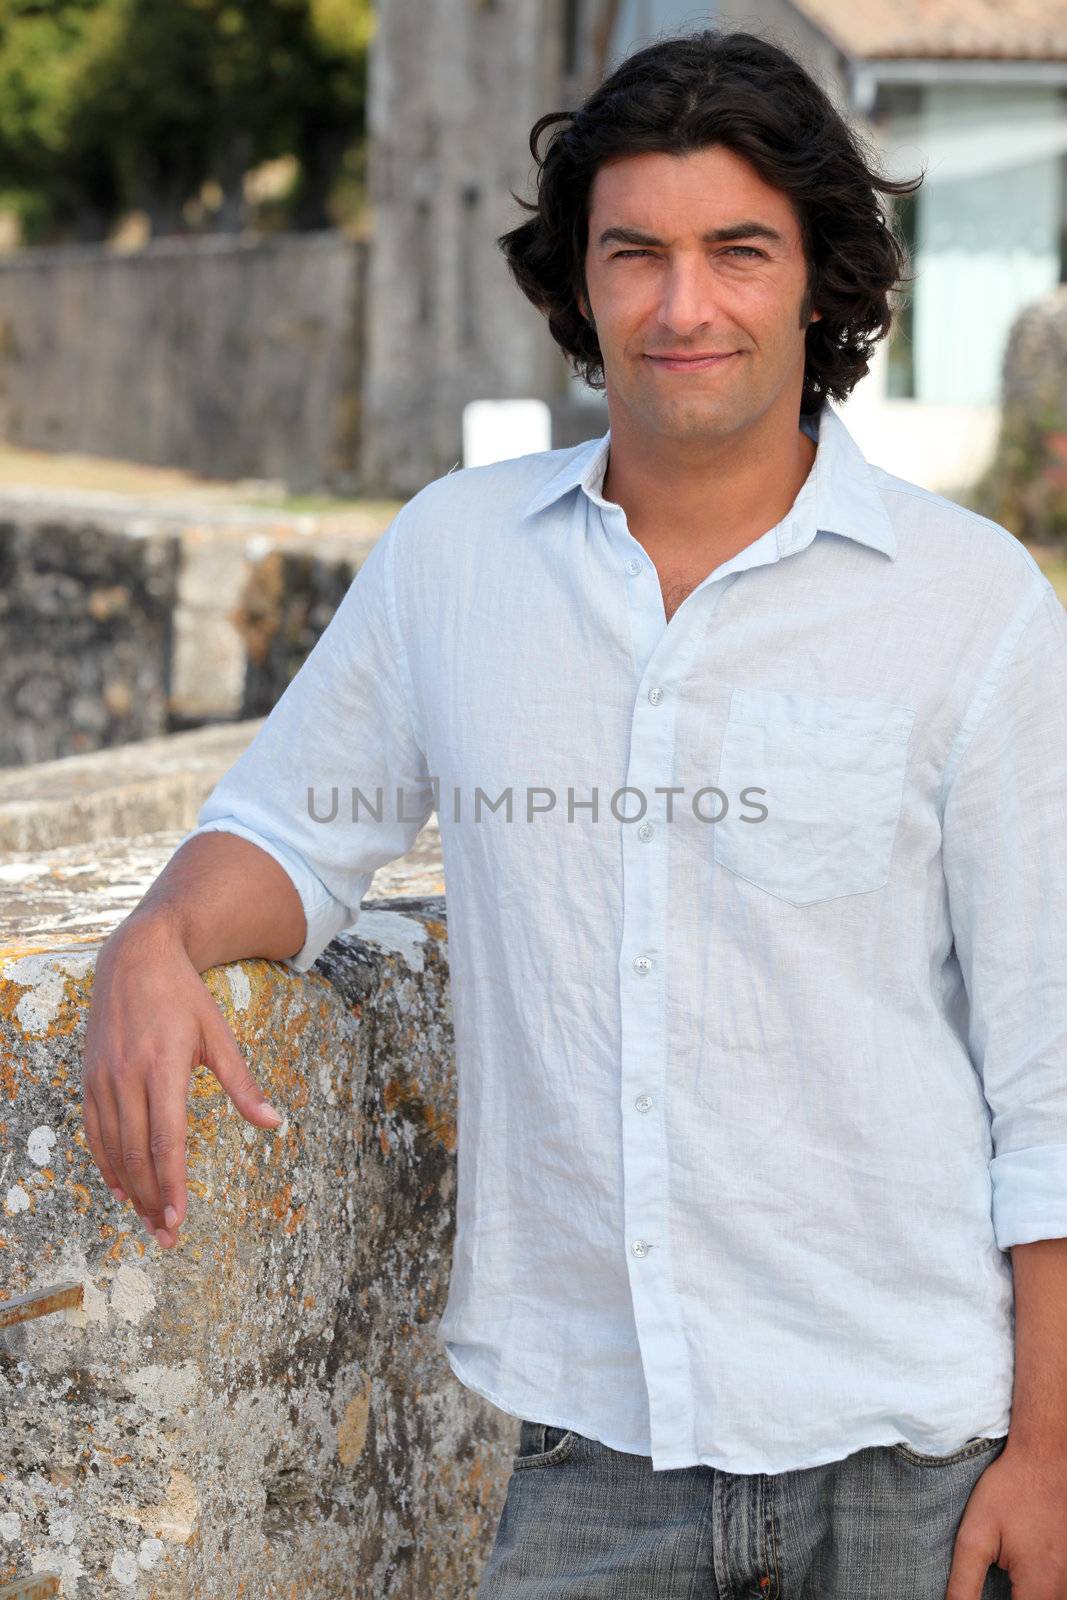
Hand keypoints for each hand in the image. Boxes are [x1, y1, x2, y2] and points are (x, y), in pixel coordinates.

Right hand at [82, 913, 282, 1248]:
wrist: (135, 957)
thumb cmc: (184, 996)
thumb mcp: (219, 1034)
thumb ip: (242, 1084)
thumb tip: (274, 1123)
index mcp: (165, 1067)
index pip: (167, 1141)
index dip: (171, 1185)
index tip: (177, 1221)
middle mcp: (128, 1077)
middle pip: (137, 1154)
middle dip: (151, 1200)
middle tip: (165, 1236)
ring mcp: (104, 1078)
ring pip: (113, 1148)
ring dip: (129, 1190)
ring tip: (147, 1221)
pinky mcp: (90, 1078)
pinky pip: (94, 1131)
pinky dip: (106, 1164)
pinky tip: (119, 1188)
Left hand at [947, 1443, 1066, 1598]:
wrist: (1046, 1458)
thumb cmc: (1010, 1492)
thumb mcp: (975, 1536)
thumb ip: (964, 1585)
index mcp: (1041, 1589)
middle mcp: (1065, 1590)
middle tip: (993, 1585)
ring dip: (1022, 1596)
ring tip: (1006, 1577)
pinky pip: (1056, 1591)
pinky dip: (1037, 1589)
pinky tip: (1021, 1576)